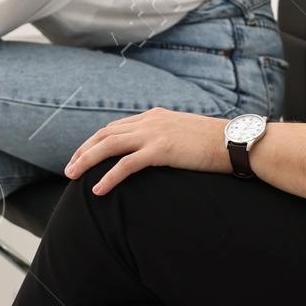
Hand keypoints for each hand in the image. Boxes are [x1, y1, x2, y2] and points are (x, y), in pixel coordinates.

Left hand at [64, 109, 228, 195]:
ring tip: (72, 176)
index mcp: (154, 116)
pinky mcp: (162, 149)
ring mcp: (155, 133)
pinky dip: (109, 176)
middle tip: (69, 169)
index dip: (95, 142)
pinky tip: (98, 189)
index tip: (82, 156)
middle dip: (83, 151)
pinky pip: (126, 164)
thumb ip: (166, 138)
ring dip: (86, 160)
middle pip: (105, 134)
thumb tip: (157, 153)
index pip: (115, 127)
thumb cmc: (215, 144)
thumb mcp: (184, 135)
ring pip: (109, 145)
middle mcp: (150, 121)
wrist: (235, 142)